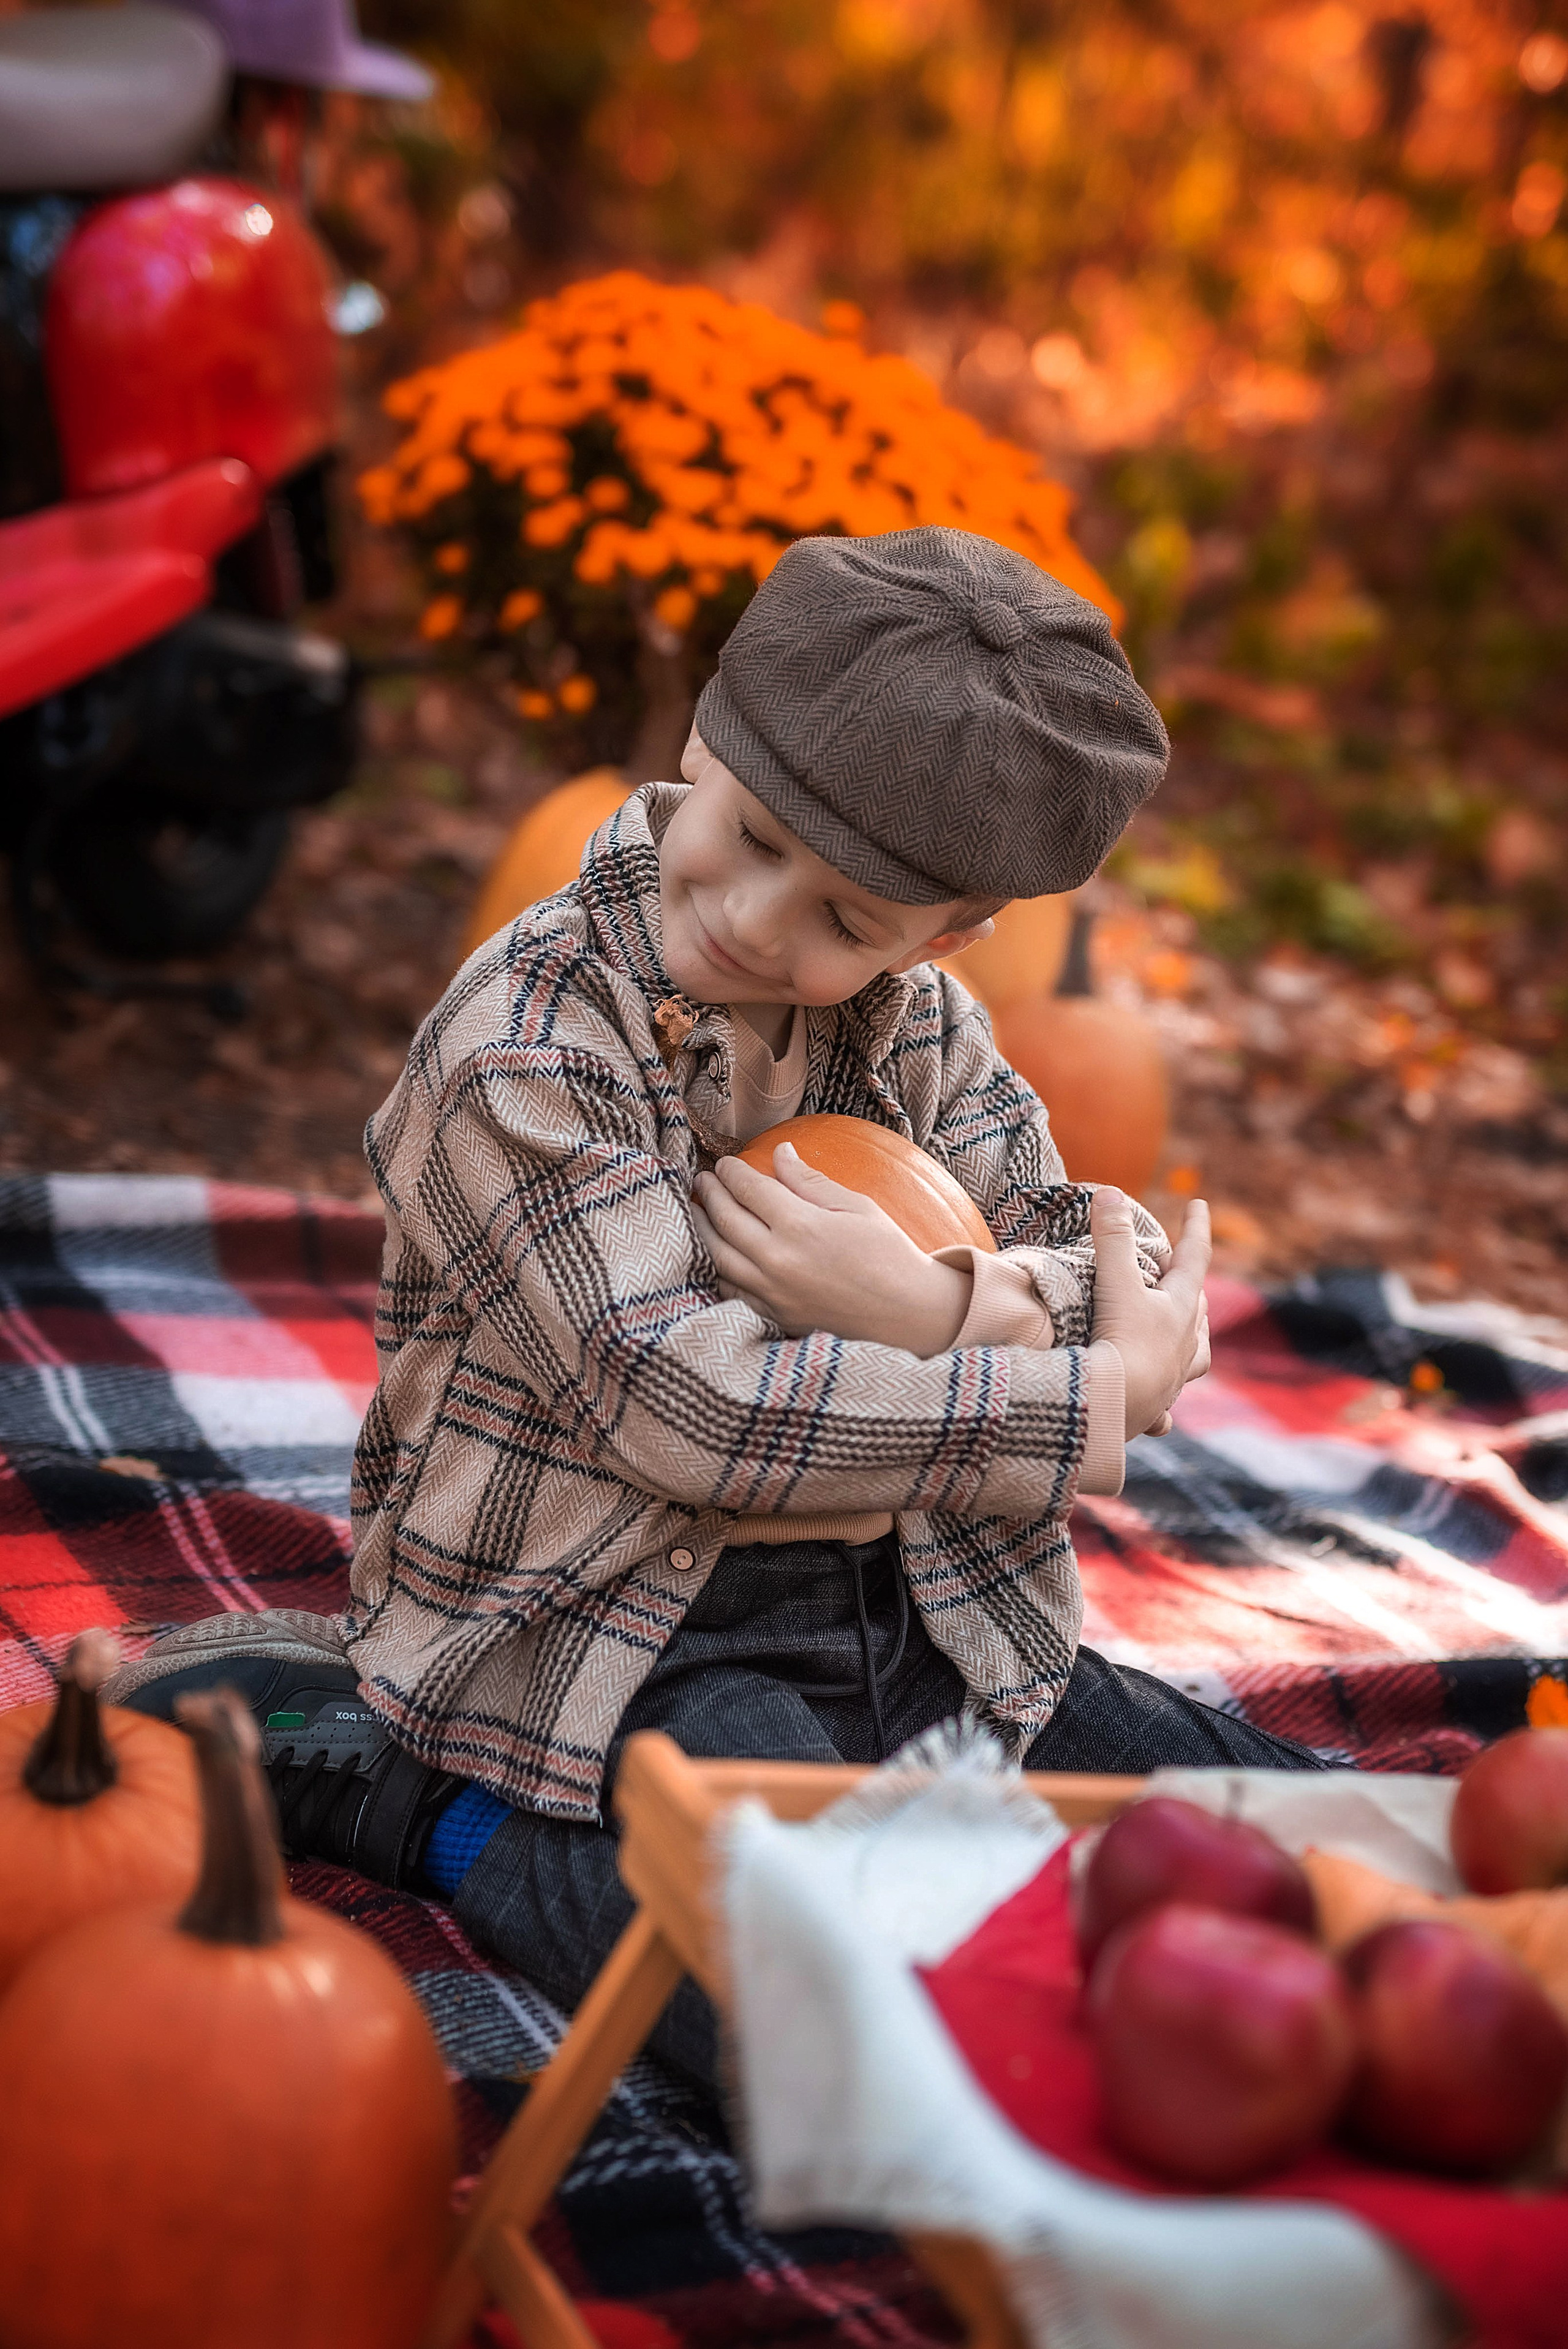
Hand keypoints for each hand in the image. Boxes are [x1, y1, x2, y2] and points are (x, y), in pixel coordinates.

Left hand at [692, 1143, 972, 1352]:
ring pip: (719, 1257)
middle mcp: (778, 1260)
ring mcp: (772, 1292)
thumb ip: (810, 1181)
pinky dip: (717, 1270)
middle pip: (726, 1220)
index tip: (724, 1163)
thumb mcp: (856, 1206)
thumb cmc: (889, 1254)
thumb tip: (779, 1152)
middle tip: (703, 1180)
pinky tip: (716, 1255)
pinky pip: (731, 1290)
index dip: (731, 1172)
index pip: (748, 1189)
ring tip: (697, 1211)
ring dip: (702, 1230)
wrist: (908, 1314)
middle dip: (711, 1194)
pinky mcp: (775, 1315)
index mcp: (800, 1226)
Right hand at [1091, 1188, 1211, 1438]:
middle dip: (1189, 1284)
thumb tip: (1110, 1192)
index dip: (1195, 1226)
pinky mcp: (1153, 1407)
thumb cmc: (1119, 1343)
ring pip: (1194, 1354)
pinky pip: (1166, 1405)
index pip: (1194, 1256)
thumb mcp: (1114, 1284)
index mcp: (1181, 1308)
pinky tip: (1161, 1414)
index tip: (1199, 1203)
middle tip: (1176, 1270)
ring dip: (1191, 1339)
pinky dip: (1164, 1404)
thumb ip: (1112, 1238)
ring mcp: (1173, 1377)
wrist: (1111, 1409)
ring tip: (1186, 1335)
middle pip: (1197, 1306)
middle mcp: (1185, 1343)